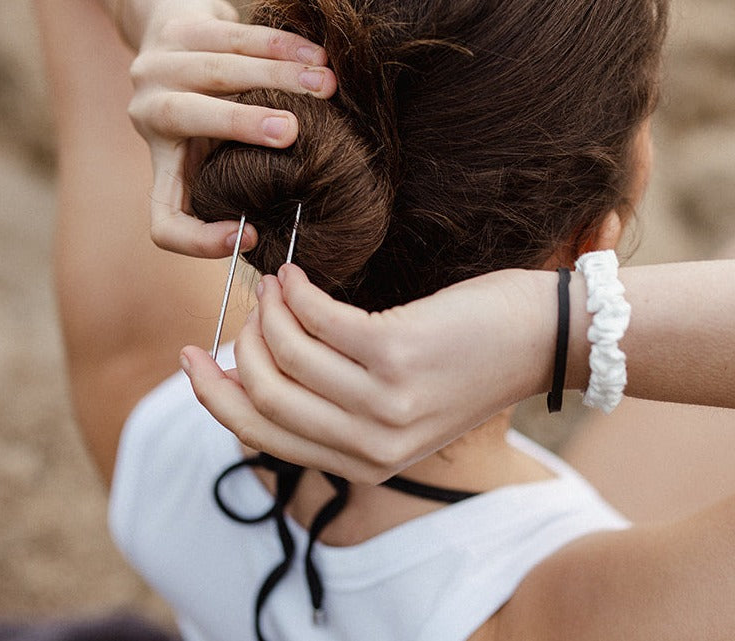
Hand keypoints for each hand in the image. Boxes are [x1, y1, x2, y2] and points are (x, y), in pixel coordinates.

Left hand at [127, 0, 336, 256]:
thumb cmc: (212, 105)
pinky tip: (317, 55)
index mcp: (161, 161)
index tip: (248, 235)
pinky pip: (234, 34)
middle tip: (290, 132)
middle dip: (239, 124)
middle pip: (185, 117)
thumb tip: (308, 196)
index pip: (163, 219)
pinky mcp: (181, 27)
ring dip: (276, 75)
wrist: (174, 29)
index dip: (198, 239)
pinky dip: (280, 45)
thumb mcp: (217, 146)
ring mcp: (157, 65)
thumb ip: (248, 166)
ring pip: (217, 68)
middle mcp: (147, 114)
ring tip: (325, 84)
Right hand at [181, 264, 549, 482]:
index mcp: (366, 462)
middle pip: (263, 397)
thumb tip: (262, 368)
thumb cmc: (467, 358)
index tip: (194, 359)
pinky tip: (298, 274)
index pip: (263, 437)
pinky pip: (316, 318)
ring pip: (283, 356)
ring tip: (277, 285)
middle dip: (237, 347)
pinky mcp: (396, 353)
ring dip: (267, 312)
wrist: (540, 337)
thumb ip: (340, 405)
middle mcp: (371, 443)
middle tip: (248, 309)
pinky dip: (296, 292)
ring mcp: (384, 401)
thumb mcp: (402, 405)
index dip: (215, 398)